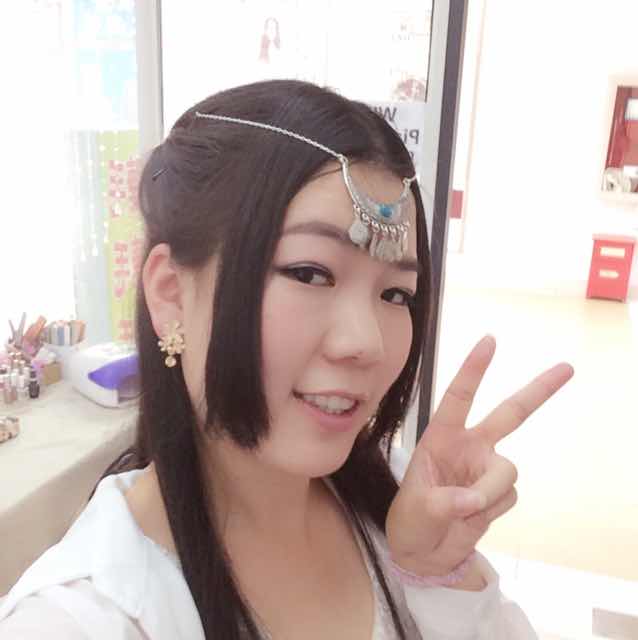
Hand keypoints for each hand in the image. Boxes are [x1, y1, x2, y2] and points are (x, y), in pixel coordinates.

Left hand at [385, 335, 573, 576]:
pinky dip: (492, 510)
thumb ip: (443, 503)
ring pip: (508, 472)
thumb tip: (474, 500)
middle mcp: (469, 446)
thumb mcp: (416, 511)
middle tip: (566, 368)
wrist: (424, 553)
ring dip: (489, 493)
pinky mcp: (499, 492)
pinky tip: (472, 517)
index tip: (490, 340)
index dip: (474, 369)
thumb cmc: (411, 520)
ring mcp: (486, 469)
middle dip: (538, 391)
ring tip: (462, 511)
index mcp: (441, 437)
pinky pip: (508, 496)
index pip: (458, 397)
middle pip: (510, 414)